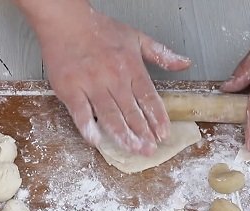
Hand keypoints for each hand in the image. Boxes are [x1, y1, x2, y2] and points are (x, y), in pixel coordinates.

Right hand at [20, 1, 190, 154]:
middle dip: (143, 133)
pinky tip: (97, 141)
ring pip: (110, 116)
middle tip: (150, 149)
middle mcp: (113, 77)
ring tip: (132, 149)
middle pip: (131, 111)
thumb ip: (161, 53)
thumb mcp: (136, 37)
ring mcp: (91, 85)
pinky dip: (88, 128)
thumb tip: (184, 63)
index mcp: (130, 66)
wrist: (65, 21)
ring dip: (123, 136)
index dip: (157, 118)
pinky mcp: (71, 90)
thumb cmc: (98, 29)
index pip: (148, 97)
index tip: (163, 133)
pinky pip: (81, 114)